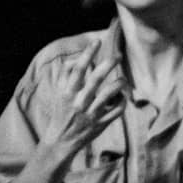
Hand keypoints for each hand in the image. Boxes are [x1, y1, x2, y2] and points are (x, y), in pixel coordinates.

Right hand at [42, 39, 127, 157]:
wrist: (61, 140)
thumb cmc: (62, 111)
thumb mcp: (59, 92)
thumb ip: (67, 73)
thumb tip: (79, 57)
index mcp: (67, 93)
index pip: (78, 69)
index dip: (88, 53)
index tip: (97, 41)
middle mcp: (79, 103)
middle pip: (96, 79)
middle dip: (108, 64)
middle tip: (118, 55)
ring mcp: (91, 114)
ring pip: (109, 95)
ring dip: (118, 83)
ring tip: (122, 78)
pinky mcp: (101, 124)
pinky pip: (116, 111)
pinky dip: (122, 101)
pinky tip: (122, 96)